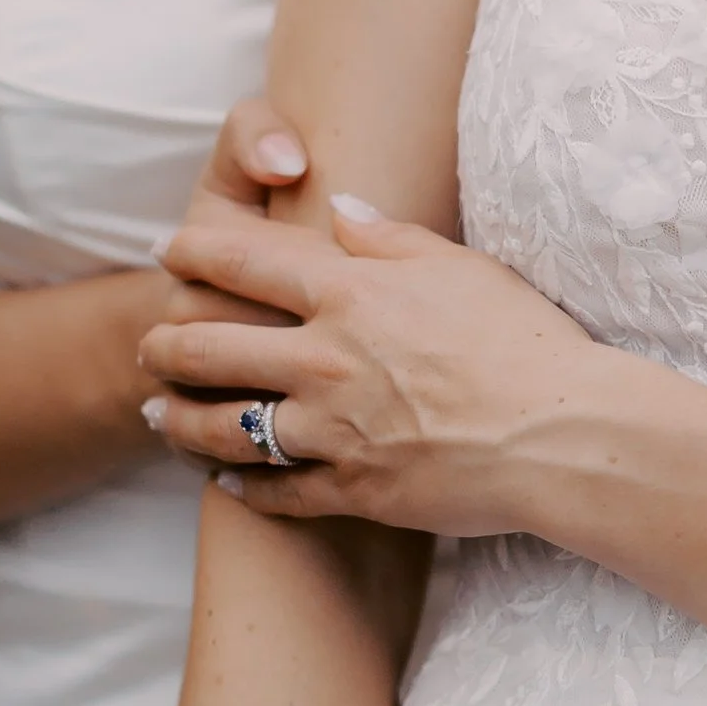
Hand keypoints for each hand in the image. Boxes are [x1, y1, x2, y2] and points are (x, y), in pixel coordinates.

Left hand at [141, 198, 603, 535]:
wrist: (558, 433)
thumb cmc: (523, 340)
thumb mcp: (461, 267)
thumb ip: (389, 240)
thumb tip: (339, 212)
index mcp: (347, 293)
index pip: (244, 261)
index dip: (195, 252)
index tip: (167, 252)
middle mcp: (323, 360)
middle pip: (209, 348)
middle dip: (165, 345)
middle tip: (148, 345)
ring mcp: (331, 430)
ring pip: (224, 428)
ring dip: (181, 420)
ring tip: (157, 414)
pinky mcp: (351, 490)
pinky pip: (276, 492)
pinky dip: (243, 490)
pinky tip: (223, 486)